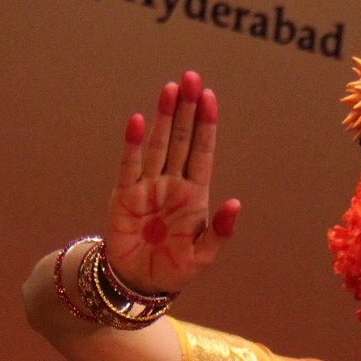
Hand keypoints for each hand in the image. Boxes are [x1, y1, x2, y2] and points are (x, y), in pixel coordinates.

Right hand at [103, 69, 240, 297]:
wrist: (139, 283)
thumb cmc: (174, 269)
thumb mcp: (202, 257)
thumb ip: (219, 232)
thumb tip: (236, 203)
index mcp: (195, 195)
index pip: (203, 152)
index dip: (207, 125)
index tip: (210, 97)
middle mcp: (172, 184)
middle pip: (182, 140)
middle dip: (187, 110)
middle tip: (192, 78)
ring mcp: (149, 187)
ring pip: (158, 145)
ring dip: (164, 117)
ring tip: (171, 89)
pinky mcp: (125, 195)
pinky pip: (130, 165)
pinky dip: (133, 144)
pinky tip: (138, 121)